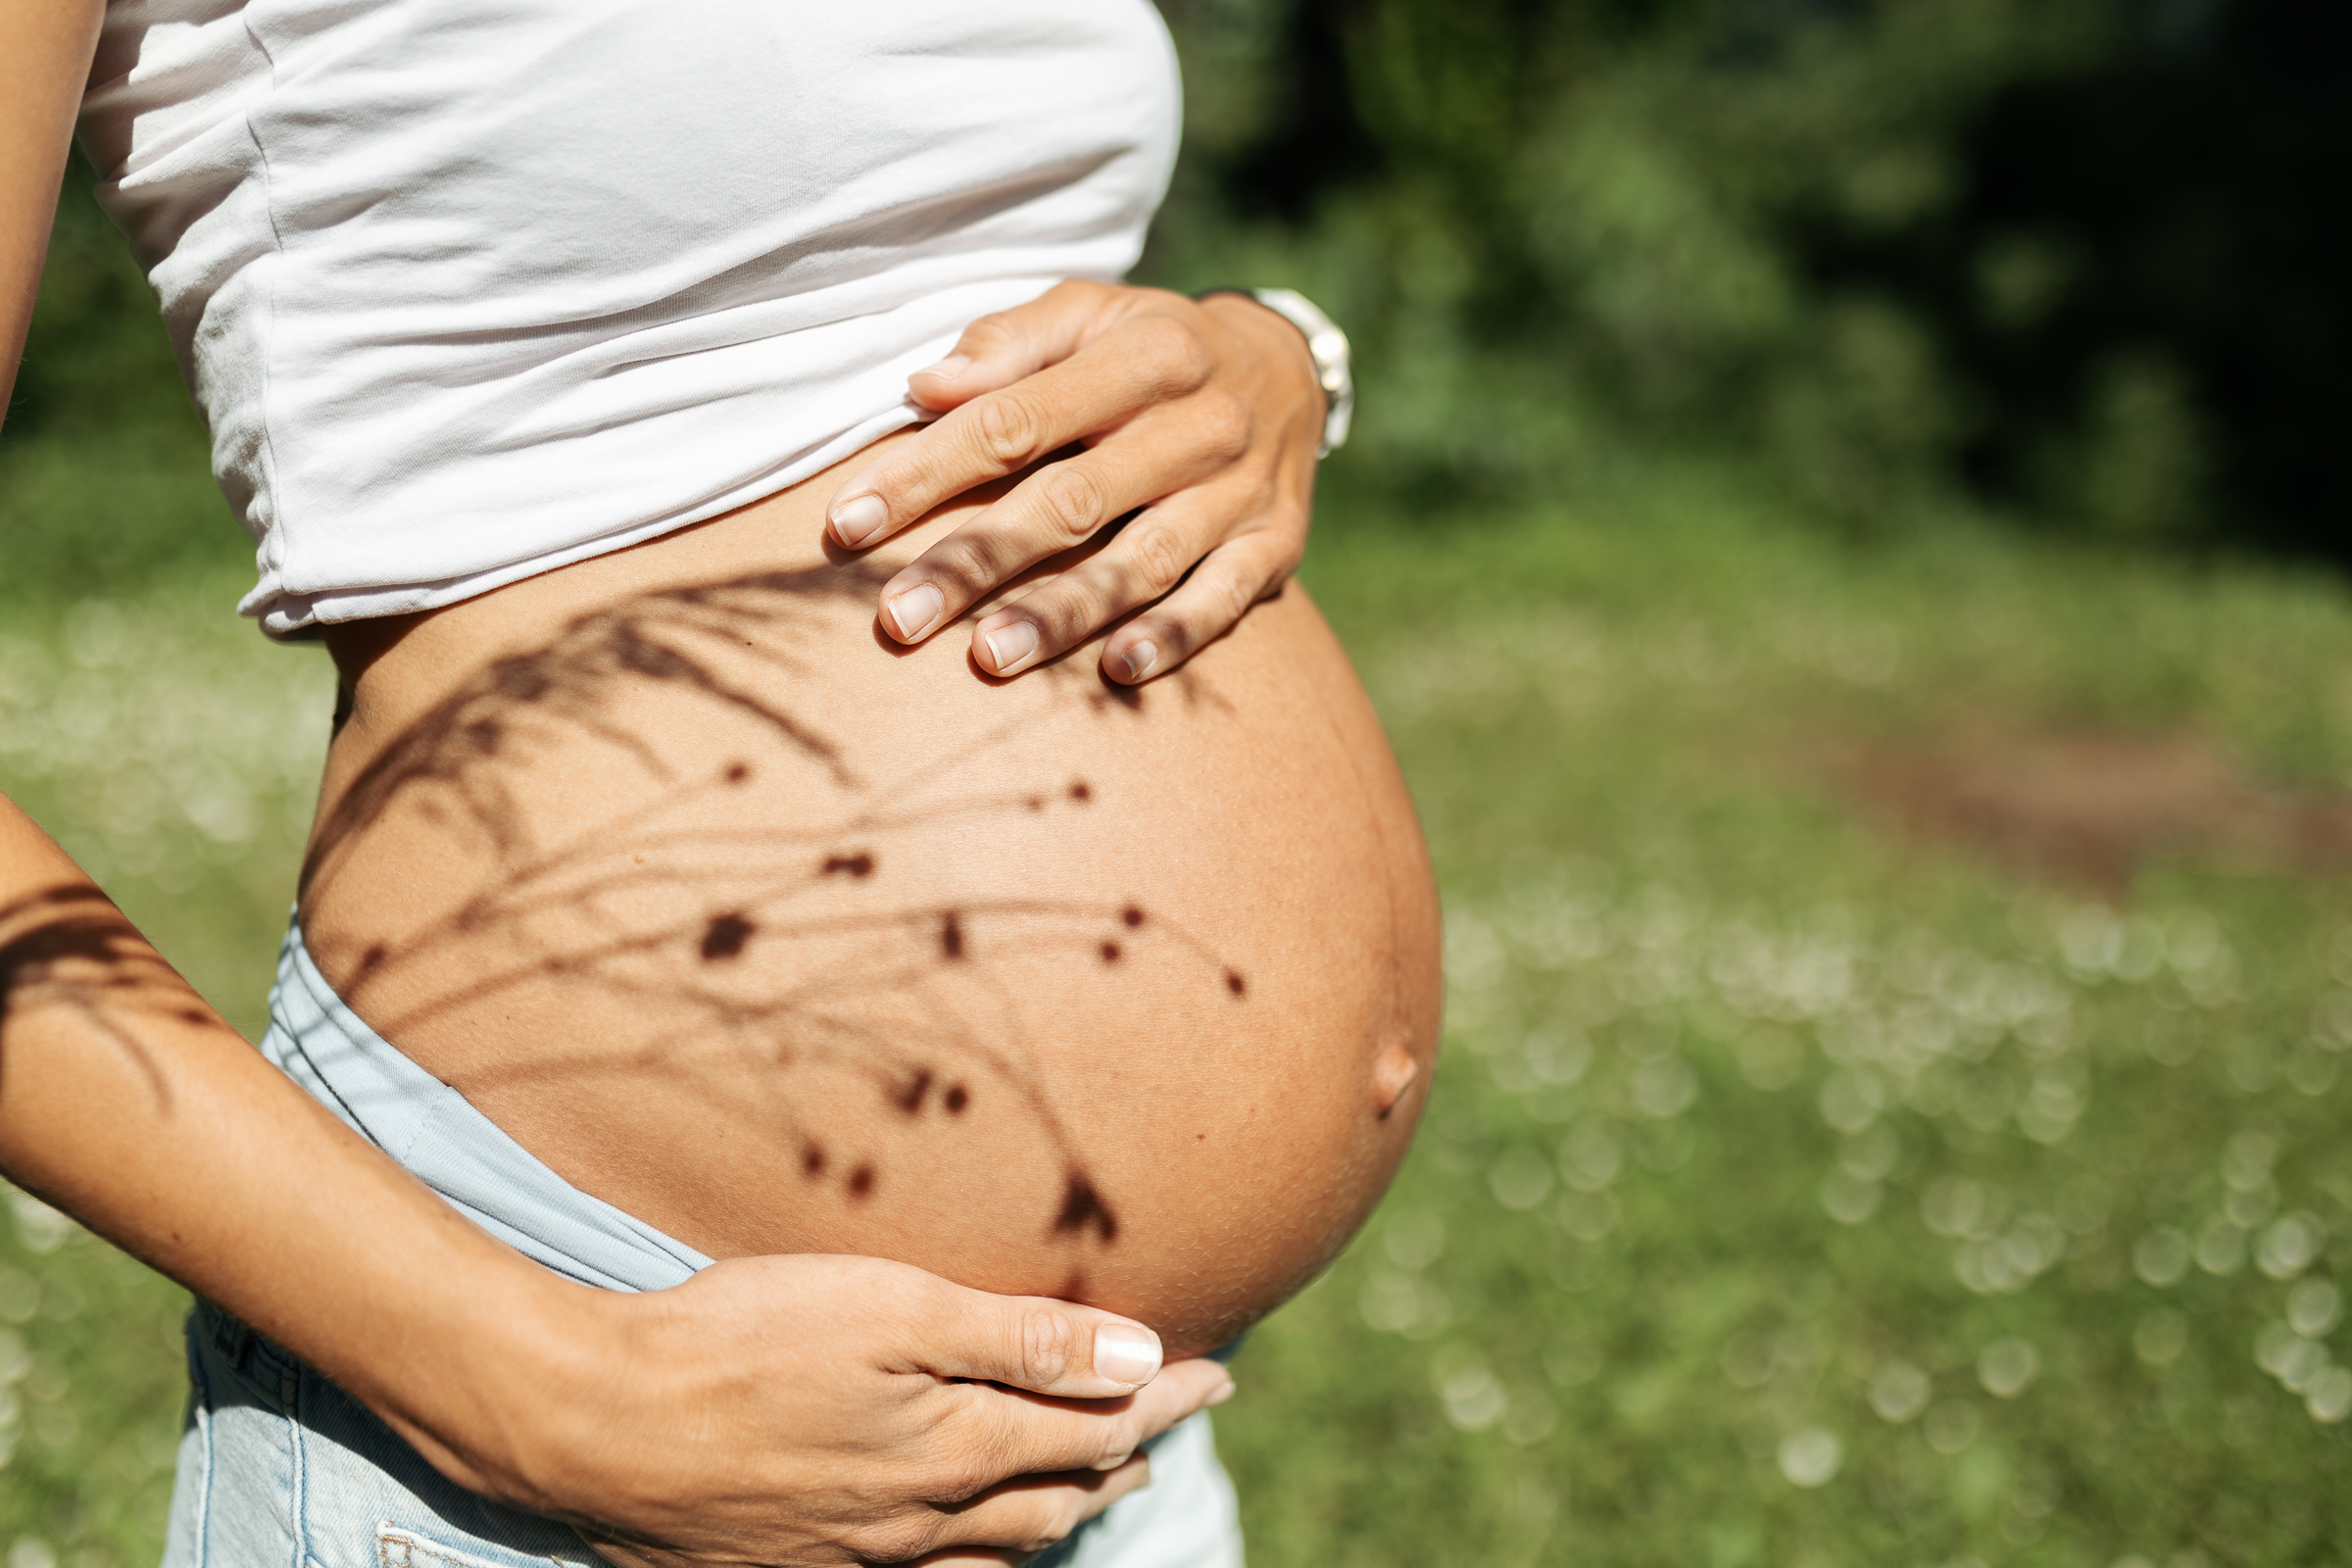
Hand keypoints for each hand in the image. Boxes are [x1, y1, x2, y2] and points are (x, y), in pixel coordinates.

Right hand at [515, 1255, 1233, 1566]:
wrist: (596, 1422)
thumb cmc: (742, 1340)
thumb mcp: (891, 1311)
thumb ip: (1020, 1339)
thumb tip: (1141, 1360)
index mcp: (955, 1447)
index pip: (1096, 1426)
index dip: (1164, 1397)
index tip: (1217, 1372)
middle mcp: (922, 1517)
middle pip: (1058, 1495)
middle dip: (1127, 1455)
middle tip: (1170, 1421)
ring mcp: (863, 1552)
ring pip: (999, 1545)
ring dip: (1062, 1507)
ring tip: (1097, 1483)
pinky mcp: (805, 1563)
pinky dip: (978, 1552)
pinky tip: (969, 1539)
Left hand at [824, 279, 1324, 682]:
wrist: (1289, 369)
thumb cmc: (1154, 346)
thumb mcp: (1091, 312)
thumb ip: (1009, 344)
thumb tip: (923, 388)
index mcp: (1145, 354)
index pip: (1015, 418)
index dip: (928, 471)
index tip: (848, 524)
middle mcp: (1198, 423)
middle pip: (1072, 500)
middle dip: (977, 561)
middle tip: (898, 617)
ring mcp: (1239, 491)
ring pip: (1141, 560)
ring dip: (1063, 614)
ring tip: (988, 658)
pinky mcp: (1274, 545)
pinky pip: (1222, 601)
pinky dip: (1173, 638)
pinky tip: (1115, 673)